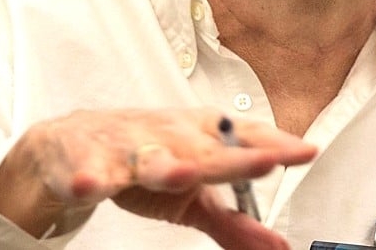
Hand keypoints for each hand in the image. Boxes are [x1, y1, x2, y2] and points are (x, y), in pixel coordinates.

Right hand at [0, 107, 316, 248]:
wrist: (68, 144)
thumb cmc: (145, 161)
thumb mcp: (193, 196)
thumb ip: (235, 221)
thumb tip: (280, 246)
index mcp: (200, 136)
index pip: (245, 137)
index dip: (275, 145)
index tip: (307, 152)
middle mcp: (169, 136)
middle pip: (205, 148)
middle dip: (235, 156)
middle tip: (268, 160)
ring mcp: (127, 147)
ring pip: (148, 157)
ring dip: (165, 165)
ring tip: (182, 174)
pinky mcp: (86, 161)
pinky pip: (88, 171)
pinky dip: (87, 177)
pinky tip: (89, 185)